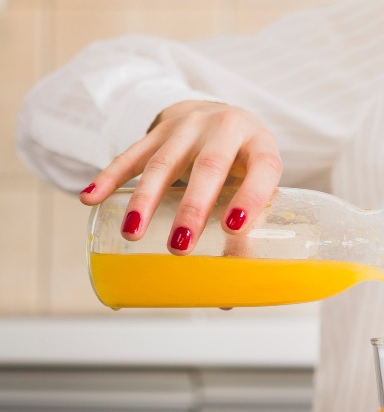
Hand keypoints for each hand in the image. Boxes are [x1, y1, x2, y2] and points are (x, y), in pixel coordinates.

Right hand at [78, 101, 282, 253]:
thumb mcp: (257, 184)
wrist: (222, 113)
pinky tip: (91, 198)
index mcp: (260, 144)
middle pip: (209, 167)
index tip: (234, 227)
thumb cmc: (245, 161)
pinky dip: (109, 177)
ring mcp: (189, 127)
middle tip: (180, 246)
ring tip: (133, 234)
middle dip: (192, 208)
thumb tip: (228, 297)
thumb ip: (247, 231)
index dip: (251, 196)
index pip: (263, 168)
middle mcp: (225, 128)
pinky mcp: (158, 131)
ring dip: (145, 200)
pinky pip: (130, 155)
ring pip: (164, 162)